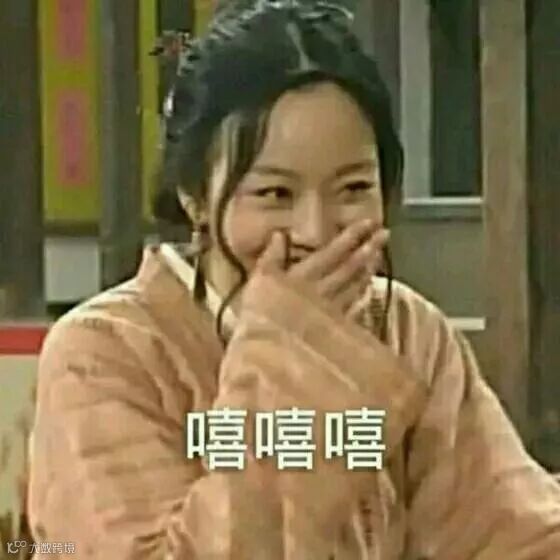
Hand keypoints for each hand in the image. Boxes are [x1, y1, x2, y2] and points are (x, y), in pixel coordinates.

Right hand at [256, 219, 389, 316]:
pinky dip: (361, 295)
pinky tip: (367, 289)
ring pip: (354, 287)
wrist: (267, 351)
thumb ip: (270, 258)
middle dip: (368, 249)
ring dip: (368, 270)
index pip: (332, 252)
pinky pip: (352, 308)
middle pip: (349, 268)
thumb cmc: (259, 314)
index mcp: (303, 276)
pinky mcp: (332, 329)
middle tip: (385, 234)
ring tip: (379, 256)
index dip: (351, 237)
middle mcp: (322, 290)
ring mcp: (330, 311)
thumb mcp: (258, 282)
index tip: (370, 222)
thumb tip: (279, 234)